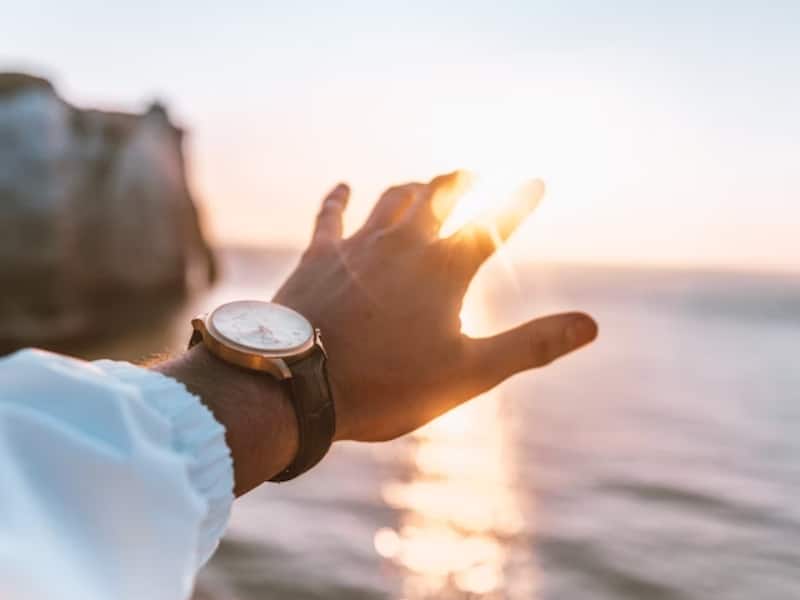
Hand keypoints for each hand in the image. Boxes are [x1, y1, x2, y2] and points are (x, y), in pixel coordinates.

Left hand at [274, 171, 596, 441]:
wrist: (300, 384)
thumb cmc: (388, 384)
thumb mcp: (470, 373)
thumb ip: (531, 345)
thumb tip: (591, 325)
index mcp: (446, 269)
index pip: (494, 224)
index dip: (519, 202)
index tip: (537, 180)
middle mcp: (405, 244)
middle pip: (441, 196)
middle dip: (463, 182)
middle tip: (476, 175)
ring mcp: (359, 245)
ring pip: (394, 199)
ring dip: (415, 188)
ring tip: (427, 184)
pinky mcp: (320, 255)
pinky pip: (331, 216)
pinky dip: (339, 199)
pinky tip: (343, 187)